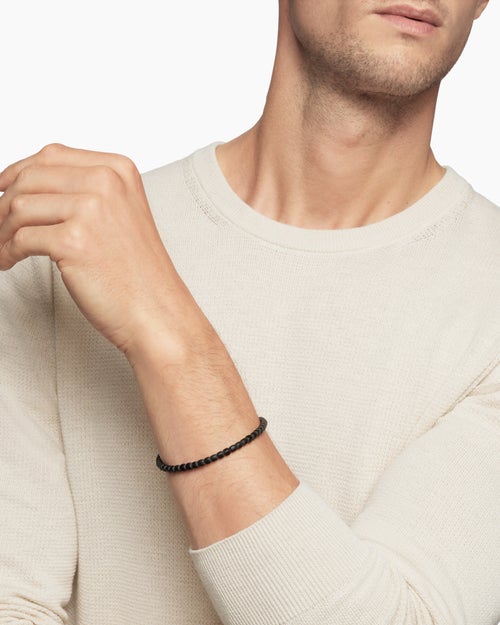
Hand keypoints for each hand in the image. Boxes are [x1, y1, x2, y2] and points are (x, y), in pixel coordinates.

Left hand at [0, 143, 199, 359]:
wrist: (156, 310)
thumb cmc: (138, 271)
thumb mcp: (119, 214)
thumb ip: (84, 191)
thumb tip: (27, 187)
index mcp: (118, 170)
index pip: (51, 156)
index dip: (18, 172)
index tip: (2, 188)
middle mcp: (106, 182)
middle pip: (30, 178)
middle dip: (4, 204)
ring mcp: (92, 210)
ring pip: (19, 207)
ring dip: (2, 231)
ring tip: (3, 247)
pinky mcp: (75, 241)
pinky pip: (20, 238)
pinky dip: (6, 251)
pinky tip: (8, 260)